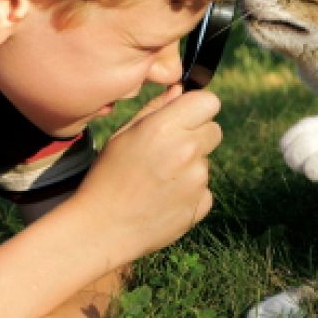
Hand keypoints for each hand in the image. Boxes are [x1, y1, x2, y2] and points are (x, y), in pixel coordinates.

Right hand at [68, 85, 220, 263]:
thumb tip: (180, 89)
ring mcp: (197, 180)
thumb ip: (156, 108)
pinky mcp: (201, 205)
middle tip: (167, 150)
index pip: (209, 101)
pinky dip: (189, 191)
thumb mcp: (123, 134)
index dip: (198, 107)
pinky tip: (163, 197)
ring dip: (190, 165)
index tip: (186, 116)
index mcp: (164, 127)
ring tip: (158, 179)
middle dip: (197, 135)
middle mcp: (186, 151)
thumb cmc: (107, 176)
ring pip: (206, 161)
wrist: (103, 228)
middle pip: (214, 130)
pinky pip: (204, 188)